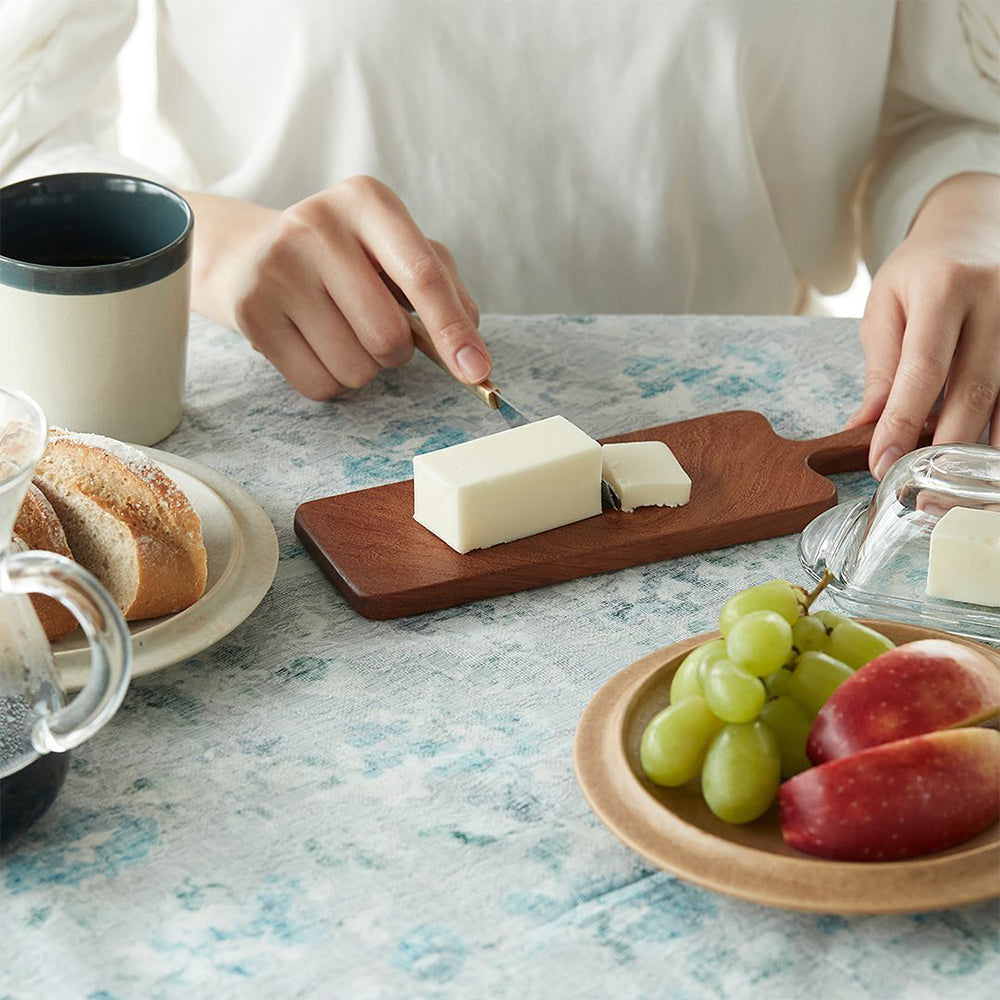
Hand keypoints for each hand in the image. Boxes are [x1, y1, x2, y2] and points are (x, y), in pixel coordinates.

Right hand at [184, 177, 488, 398]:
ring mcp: (277, 269)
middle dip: (397, 351)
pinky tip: (313, 346)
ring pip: (356, 368)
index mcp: (367, 201)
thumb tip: (472, 351)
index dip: (453, 331)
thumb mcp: (396, 249)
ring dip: (363, 368)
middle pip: (389, 336)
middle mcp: (316, 225)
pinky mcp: (252, 313)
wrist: (248, 254)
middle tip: (377, 328)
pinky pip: (319, 384)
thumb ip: (444, 288)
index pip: (422, 276)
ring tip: (339, 332)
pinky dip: (330, 380)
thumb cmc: (345, 258)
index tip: (477, 372)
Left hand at [846, 172, 999, 478]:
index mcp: (945, 287)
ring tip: (953, 486)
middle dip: (944, 445)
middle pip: (975, 389)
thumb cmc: (921, 272)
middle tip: (919, 488)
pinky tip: (986, 456)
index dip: (903, 420)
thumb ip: (881, 367)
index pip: (923, 367)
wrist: (976, 224)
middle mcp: (998, 299)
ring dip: (982, 447)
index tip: (883, 462)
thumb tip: (865, 426)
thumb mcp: (886, 307)